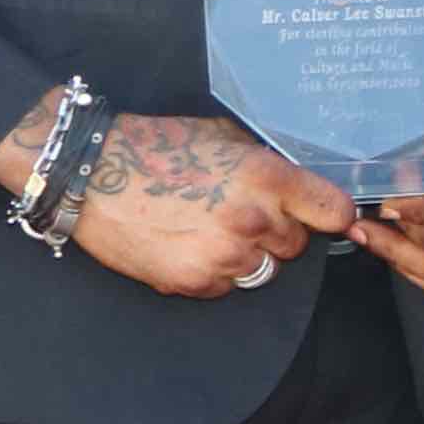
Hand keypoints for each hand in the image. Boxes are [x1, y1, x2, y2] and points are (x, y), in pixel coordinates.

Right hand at [62, 113, 352, 299]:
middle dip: (276, 230)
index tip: (323, 215)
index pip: (333, 211)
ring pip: (265, 270)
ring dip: (248, 255)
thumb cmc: (155, 147)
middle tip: (237, 212)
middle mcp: (252, 220)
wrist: (89, 173)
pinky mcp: (194, 281)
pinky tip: (186, 244)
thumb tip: (299, 184)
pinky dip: (214, 272)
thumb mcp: (222, 137)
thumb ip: (265, 163)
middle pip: (296, 244)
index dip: (331, 214)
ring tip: (209, 228)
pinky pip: (226, 286)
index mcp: (265, 178)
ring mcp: (223, 255)